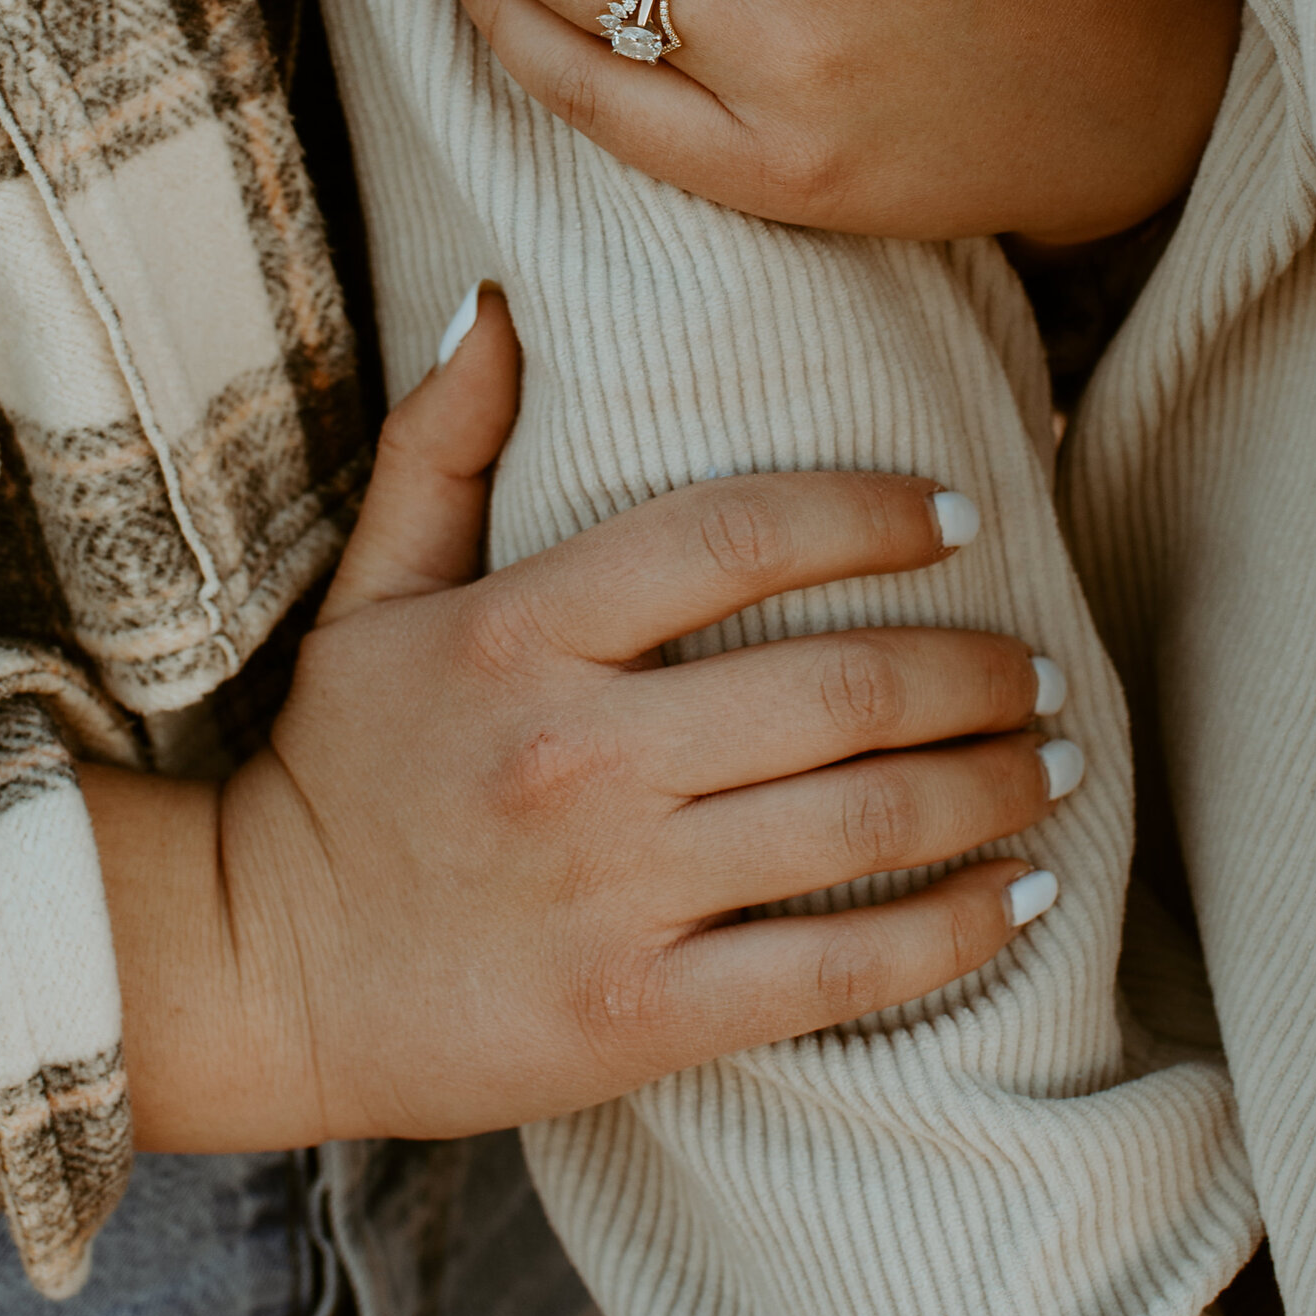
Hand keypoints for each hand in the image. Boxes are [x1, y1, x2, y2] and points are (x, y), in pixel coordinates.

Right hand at [81, 289, 1069, 1149]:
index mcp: (521, 631)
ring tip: (1055, 759)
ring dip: (991, 787)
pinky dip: (954, 931)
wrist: (261, 977)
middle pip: (837, 690)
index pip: (736, 534)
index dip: (870, 512)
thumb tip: (497, 299)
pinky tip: (1022, 897)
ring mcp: (615, 893)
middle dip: (975, 670)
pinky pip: (838, 971)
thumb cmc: (338, 770)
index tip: (958, 516)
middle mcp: (578, 755)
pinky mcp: (640, 1017)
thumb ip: (443, 442)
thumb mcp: (372, 590)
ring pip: (862, 826)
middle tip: (1041, 662)